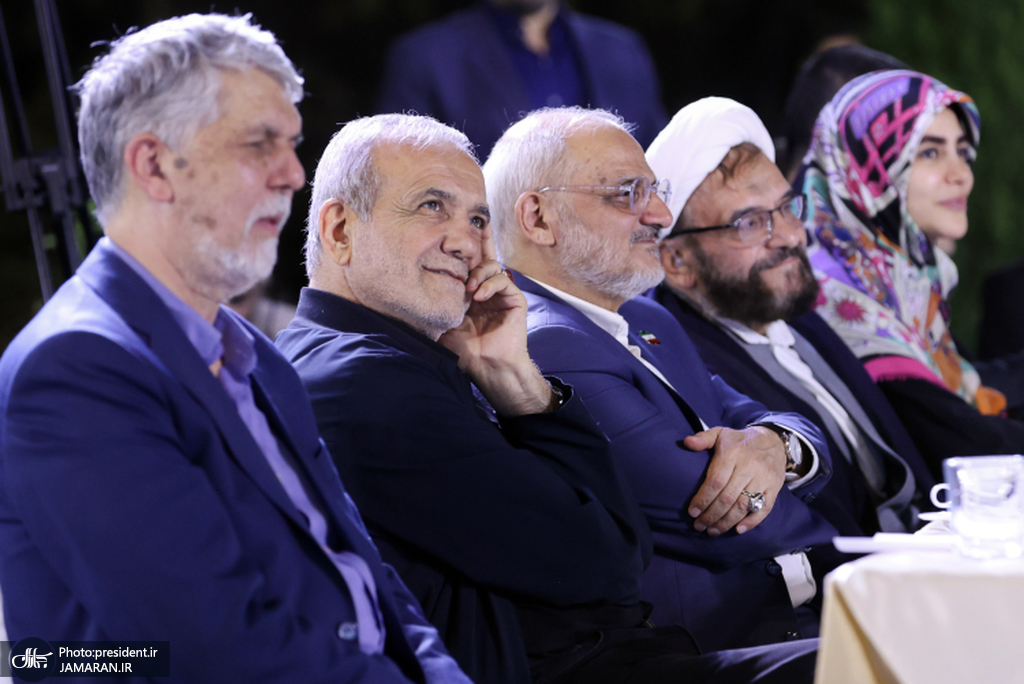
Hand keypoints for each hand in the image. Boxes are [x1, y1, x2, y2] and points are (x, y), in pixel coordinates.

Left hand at [438, 227, 552, 415]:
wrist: (485, 366)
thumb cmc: (463, 350)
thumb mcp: (444, 321)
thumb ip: (437, 302)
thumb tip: (416, 286)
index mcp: (471, 294)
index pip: (469, 265)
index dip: (467, 246)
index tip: (460, 226)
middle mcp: (487, 290)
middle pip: (485, 257)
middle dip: (479, 241)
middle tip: (471, 234)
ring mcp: (502, 294)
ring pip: (493, 266)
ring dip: (479, 273)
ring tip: (469, 289)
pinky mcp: (515, 300)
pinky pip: (504, 280)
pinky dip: (491, 284)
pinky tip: (480, 296)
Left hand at [681, 426, 787, 535]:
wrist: (773, 440)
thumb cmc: (740, 440)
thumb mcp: (721, 433)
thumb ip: (703, 438)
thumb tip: (686, 442)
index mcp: (732, 454)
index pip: (716, 481)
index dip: (703, 499)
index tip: (692, 512)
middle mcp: (749, 467)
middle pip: (728, 497)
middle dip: (711, 515)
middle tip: (699, 526)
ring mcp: (763, 478)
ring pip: (744, 505)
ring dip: (727, 522)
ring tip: (713, 531)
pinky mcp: (775, 488)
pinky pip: (765, 508)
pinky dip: (752, 521)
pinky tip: (738, 530)